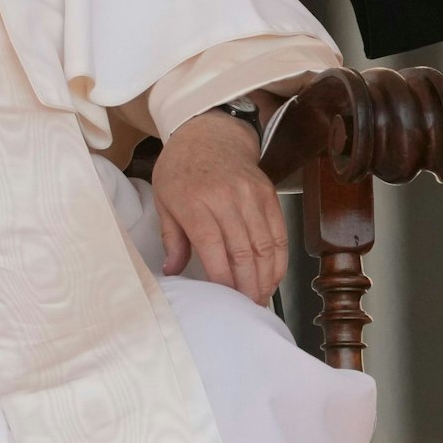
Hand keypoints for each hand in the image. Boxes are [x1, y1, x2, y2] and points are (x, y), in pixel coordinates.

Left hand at [152, 111, 285, 304]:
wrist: (209, 133)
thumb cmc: (180, 169)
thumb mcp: (163, 199)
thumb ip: (172, 238)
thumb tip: (172, 272)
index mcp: (194, 202)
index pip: (213, 248)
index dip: (222, 279)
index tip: (224, 301)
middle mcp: (226, 199)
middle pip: (243, 251)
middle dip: (247, 286)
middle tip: (247, 309)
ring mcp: (251, 195)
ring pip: (265, 246)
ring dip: (266, 278)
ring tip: (260, 299)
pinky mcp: (269, 194)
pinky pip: (278, 233)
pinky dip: (278, 259)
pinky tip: (272, 276)